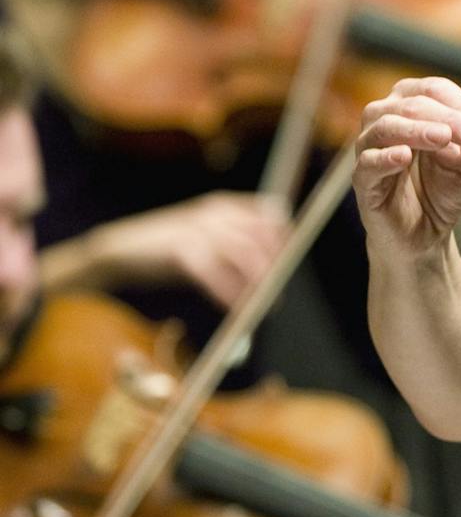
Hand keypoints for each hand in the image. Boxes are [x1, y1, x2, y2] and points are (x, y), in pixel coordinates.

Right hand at [49, 192, 287, 308]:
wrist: (117, 251)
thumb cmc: (167, 250)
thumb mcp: (206, 238)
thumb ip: (236, 245)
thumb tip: (273, 270)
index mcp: (224, 205)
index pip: (271, 215)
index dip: (284, 241)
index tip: (287, 267)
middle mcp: (216, 213)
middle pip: (263, 236)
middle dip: (275, 268)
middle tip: (276, 297)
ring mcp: (198, 229)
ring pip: (246, 254)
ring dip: (258, 284)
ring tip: (261, 308)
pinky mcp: (181, 249)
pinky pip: (217, 274)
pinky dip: (230, 294)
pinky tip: (234, 310)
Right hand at [354, 77, 460, 256]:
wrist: (425, 233)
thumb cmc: (444, 189)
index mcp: (412, 104)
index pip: (435, 91)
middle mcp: (385, 118)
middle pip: (413, 105)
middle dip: (448, 118)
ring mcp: (370, 148)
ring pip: (386, 127)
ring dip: (418, 130)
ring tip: (443, 138)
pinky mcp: (363, 180)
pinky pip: (368, 163)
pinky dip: (385, 157)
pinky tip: (404, 156)